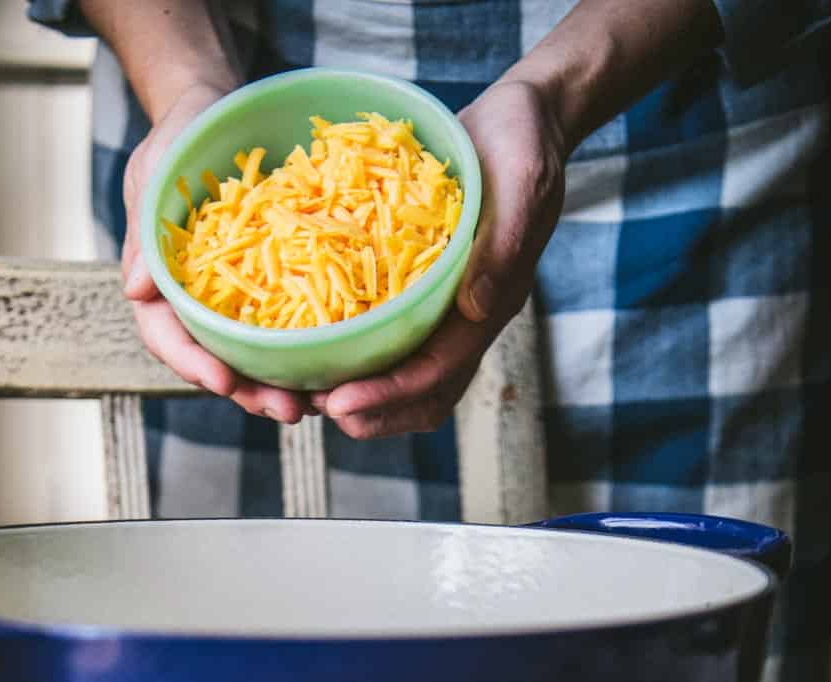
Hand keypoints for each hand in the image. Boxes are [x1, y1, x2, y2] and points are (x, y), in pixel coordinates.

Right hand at [121, 83, 311, 423]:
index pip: (168, 338)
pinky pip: (288, 326)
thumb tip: (135, 291)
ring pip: (254, 356)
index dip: (194, 365)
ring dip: (281, 384)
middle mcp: (197, 303)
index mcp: (160, 286)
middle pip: (216, 362)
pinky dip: (308, 350)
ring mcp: (237, 300)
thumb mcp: (152, 176)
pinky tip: (335, 366)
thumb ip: (145, 235)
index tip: (224, 383)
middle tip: (287, 411)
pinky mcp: (273, 287)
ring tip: (315, 404)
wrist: (218, 112)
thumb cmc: (178, 140)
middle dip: (250, 392)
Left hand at [311, 80, 567, 439]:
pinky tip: (315, 347)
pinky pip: (389, 336)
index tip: (340, 402)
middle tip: (316, 410)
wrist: (521, 120)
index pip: (437, 372)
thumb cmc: (524, 143)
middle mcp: (466, 319)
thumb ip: (503, 244)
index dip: (389, 394)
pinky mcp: (423, 290)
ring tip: (307, 396)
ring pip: (404, 375)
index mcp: (490, 304)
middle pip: (420, 394)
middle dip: (372, 413)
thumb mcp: (523, 180)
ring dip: (361, 395)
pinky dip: (356, 354)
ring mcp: (446, 309)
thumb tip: (472, 308)